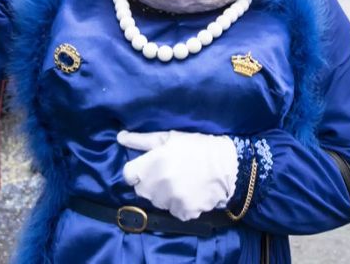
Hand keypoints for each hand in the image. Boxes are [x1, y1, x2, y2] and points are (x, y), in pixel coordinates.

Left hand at [117, 130, 237, 221]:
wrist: (229, 164)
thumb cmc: (198, 147)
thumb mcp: (170, 137)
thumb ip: (142, 140)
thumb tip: (120, 137)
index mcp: (152, 163)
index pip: (128, 174)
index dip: (137, 170)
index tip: (148, 167)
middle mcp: (158, 184)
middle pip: (141, 190)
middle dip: (150, 183)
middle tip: (167, 173)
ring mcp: (171, 201)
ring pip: (157, 202)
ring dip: (164, 195)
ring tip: (181, 183)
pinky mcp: (184, 212)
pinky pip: (174, 212)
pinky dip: (180, 206)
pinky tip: (190, 193)